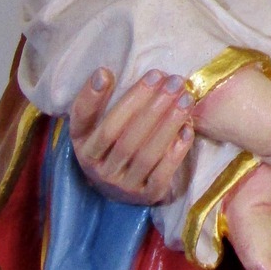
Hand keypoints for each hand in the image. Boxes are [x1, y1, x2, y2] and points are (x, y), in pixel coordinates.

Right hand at [69, 68, 193, 204]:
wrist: (124, 190)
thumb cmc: (115, 145)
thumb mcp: (100, 125)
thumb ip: (103, 102)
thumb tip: (104, 73)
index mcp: (82, 146)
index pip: (83, 121)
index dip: (92, 98)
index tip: (106, 72)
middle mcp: (97, 169)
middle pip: (121, 135)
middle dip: (148, 103)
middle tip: (171, 80)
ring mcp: (122, 186)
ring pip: (145, 153)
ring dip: (168, 123)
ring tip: (185, 98)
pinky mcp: (146, 197)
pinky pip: (162, 174)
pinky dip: (176, 151)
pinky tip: (187, 129)